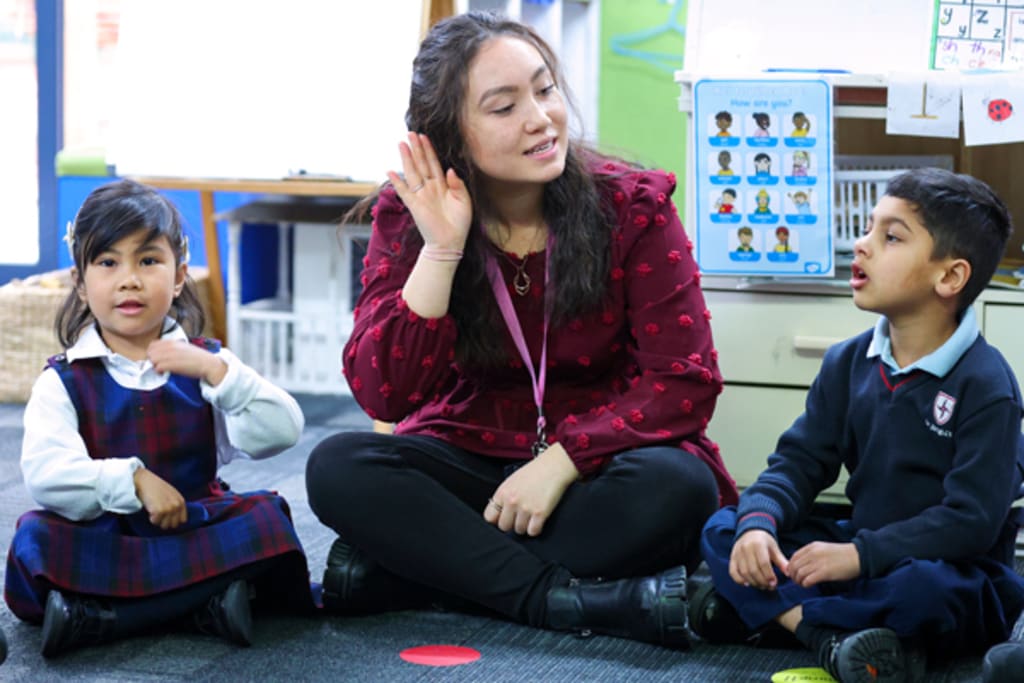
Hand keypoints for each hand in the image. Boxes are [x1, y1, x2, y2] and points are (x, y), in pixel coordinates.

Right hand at [134, 468, 186, 529]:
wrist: (144, 480)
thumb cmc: (155, 487)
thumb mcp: (171, 494)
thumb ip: (175, 505)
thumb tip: (177, 521)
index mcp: (181, 501)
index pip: (182, 520)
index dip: (173, 520)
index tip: (166, 516)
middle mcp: (177, 505)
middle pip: (173, 525)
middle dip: (165, 521)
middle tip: (158, 512)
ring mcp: (169, 508)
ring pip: (164, 525)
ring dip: (158, 520)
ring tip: (154, 509)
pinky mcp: (160, 511)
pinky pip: (155, 522)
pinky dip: (151, 518)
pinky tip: (150, 508)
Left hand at [148, 339, 226, 385]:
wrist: (208, 364)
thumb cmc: (197, 358)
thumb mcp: (184, 347)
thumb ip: (172, 348)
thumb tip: (161, 354)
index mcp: (173, 341)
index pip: (153, 345)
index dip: (153, 352)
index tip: (158, 358)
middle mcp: (170, 346)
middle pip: (150, 352)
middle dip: (153, 359)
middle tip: (160, 364)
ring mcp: (170, 355)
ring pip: (152, 360)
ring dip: (155, 366)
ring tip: (163, 369)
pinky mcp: (172, 364)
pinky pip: (157, 367)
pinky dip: (159, 371)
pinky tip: (165, 372)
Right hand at [387, 132, 472, 250]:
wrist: (451, 243)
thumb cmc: (459, 223)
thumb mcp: (464, 200)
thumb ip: (458, 184)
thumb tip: (449, 169)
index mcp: (443, 186)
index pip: (434, 163)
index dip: (429, 150)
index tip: (424, 136)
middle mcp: (430, 188)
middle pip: (421, 164)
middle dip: (416, 148)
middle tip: (410, 133)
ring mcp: (421, 196)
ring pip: (412, 172)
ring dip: (406, 158)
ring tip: (401, 144)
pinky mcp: (414, 205)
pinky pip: (404, 191)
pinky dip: (397, 182)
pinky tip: (390, 171)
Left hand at [483, 442, 578, 536]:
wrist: (554, 466)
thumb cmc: (535, 472)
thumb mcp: (512, 481)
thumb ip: (504, 497)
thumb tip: (500, 513)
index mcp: (502, 492)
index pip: (489, 517)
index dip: (497, 519)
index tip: (503, 519)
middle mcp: (512, 501)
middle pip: (504, 526)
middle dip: (512, 524)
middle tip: (519, 518)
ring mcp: (525, 508)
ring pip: (519, 530)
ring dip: (525, 526)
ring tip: (530, 516)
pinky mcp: (540, 513)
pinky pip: (533, 531)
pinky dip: (536, 529)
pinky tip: (538, 520)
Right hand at [729, 530, 788, 589]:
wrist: (750, 532)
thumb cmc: (764, 541)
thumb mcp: (774, 548)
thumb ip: (781, 561)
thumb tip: (789, 573)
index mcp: (758, 544)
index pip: (763, 562)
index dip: (769, 575)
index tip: (774, 583)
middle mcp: (745, 548)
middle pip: (753, 569)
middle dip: (762, 581)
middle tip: (769, 587)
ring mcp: (737, 553)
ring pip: (744, 572)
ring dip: (754, 582)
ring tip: (762, 586)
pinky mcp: (732, 558)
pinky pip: (733, 571)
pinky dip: (739, 580)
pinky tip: (748, 584)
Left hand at [786, 541, 859, 587]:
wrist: (858, 556)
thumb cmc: (842, 555)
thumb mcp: (824, 549)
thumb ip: (811, 554)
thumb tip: (800, 565)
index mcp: (812, 546)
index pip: (793, 557)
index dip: (791, 567)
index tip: (793, 573)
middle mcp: (813, 553)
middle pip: (794, 566)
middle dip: (793, 575)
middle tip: (797, 581)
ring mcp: (818, 563)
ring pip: (799, 574)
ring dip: (799, 581)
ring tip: (803, 584)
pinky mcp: (824, 572)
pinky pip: (807, 580)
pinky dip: (805, 584)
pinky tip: (808, 585)